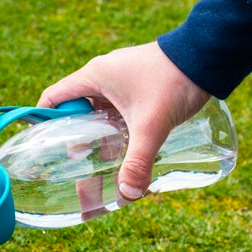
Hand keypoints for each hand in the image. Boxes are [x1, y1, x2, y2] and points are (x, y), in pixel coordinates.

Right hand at [38, 42, 209, 200]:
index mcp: (93, 77)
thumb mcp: (151, 124)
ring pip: (100, 118)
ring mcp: (122, 83)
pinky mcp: (139, 88)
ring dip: (101, 144)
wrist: (209, 55)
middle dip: (78, 147)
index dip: (44, 122)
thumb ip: (138, 161)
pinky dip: (119, 135)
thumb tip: (127, 196)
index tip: (42, 148)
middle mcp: (103, 78)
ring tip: (101, 174)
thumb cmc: (173, 80)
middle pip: (77, 115)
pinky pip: (119, 115)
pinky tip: (126, 157)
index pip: (54, 99)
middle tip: (79, 175)